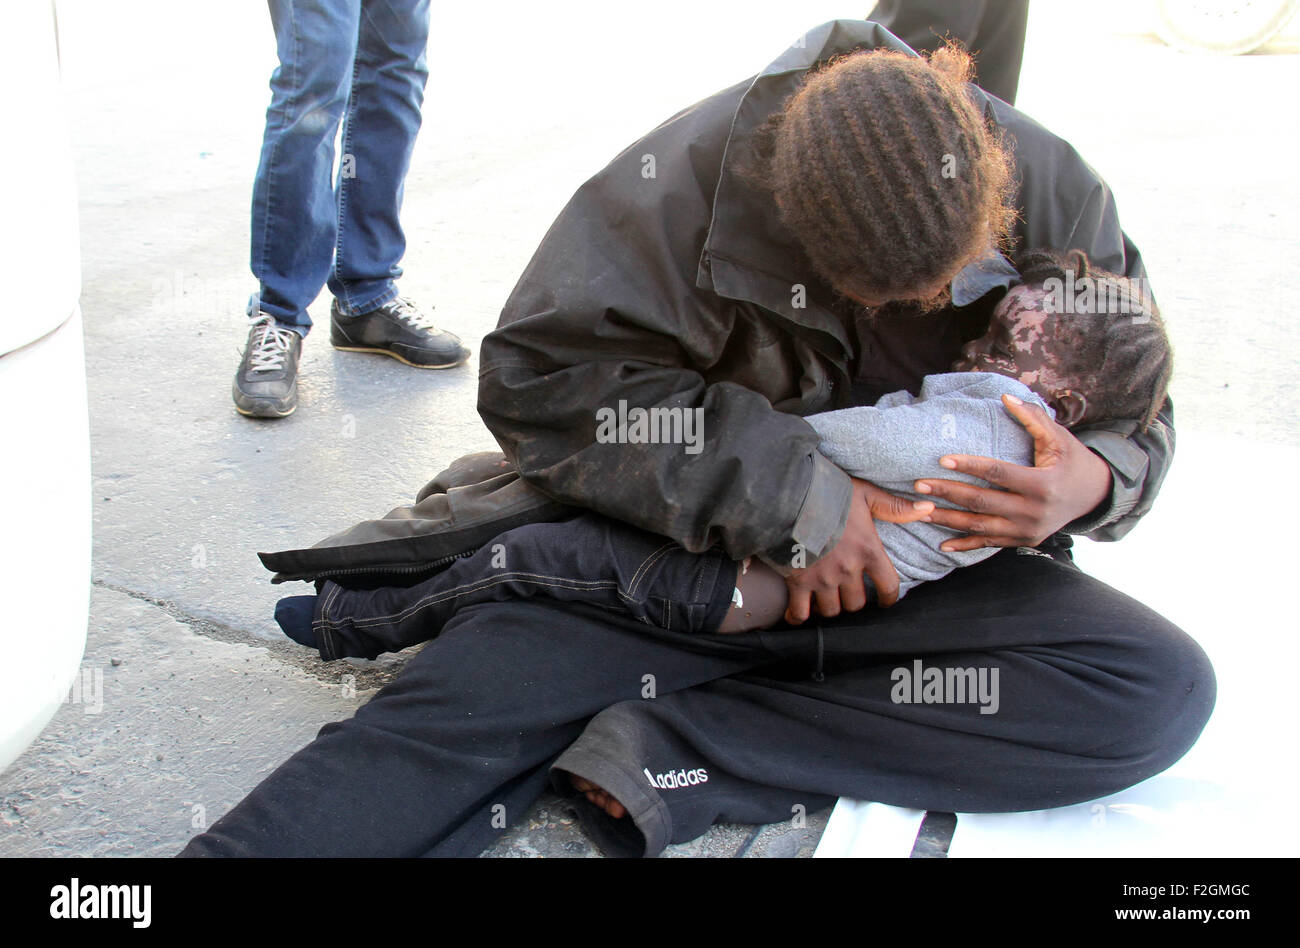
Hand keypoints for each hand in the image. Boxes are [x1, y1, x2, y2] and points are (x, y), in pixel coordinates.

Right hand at [783, 478, 932, 623]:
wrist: (790, 495)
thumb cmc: (828, 493)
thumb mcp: (865, 495)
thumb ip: (894, 507)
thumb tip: (927, 509)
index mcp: (868, 551)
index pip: (889, 586)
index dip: (889, 598)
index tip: (885, 601)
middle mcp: (848, 570)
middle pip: (857, 603)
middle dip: (852, 600)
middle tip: (845, 592)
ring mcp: (822, 578)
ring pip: (832, 610)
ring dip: (829, 607)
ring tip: (824, 599)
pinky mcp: (798, 582)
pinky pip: (800, 612)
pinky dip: (798, 616)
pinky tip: (797, 614)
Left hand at [915, 394, 1112, 551]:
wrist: (1094, 495)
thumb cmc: (1072, 461)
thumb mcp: (1059, 438)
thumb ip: (1032, 417)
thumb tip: (1005, 398)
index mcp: (1043, 484)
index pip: (998, 473)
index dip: (970, 466)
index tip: (942, 459)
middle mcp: (1034, 511)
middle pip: (983, 502)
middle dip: (948, 493)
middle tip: (919, 485)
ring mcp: (1028, 530)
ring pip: (981, 526)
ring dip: (948, 520)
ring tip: (920, 511)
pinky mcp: (1023, 540)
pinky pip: (990, 543)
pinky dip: (966, 545)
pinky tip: (942, 544)